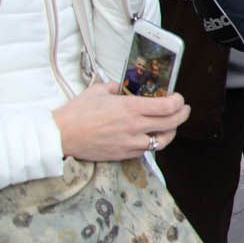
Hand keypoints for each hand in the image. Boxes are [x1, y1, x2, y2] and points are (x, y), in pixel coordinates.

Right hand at [52, 83, 188, 159]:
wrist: (59, 136)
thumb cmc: (76, 113)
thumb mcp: (98, 91)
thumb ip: (116, 87)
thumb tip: (124, 87)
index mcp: (130, 108)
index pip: (167, 106)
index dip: (178, 102)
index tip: (178, 98)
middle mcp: (134, 126)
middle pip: (172, 123)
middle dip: (183, 115)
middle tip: (184, 109)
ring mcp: (130, 143)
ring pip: (163, 140)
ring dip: (171, 131)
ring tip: (171, 125)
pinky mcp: (124, 155)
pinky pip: (146, 150)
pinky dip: (152, 143)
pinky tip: (150, 136)